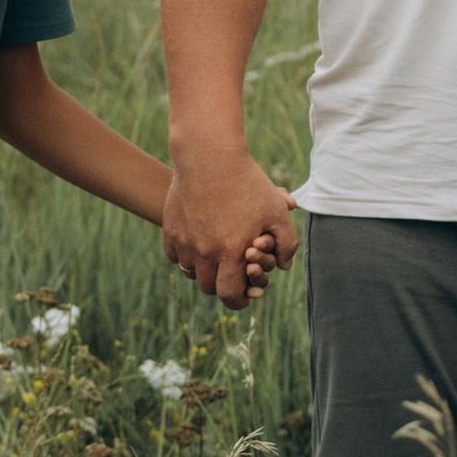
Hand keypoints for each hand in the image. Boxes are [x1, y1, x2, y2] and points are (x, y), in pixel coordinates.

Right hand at [165, 150, 298, 304]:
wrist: (209, 156)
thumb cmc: (247, 183)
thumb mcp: (276, 211)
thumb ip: (286, 243)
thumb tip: (285, 266)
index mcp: (230, 252)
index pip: (230, 295)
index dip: (238, 300)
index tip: (244, 294)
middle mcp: (204, 252)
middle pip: (208, 287)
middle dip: (221, 286)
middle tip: (230, 275)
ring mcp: (184, 241)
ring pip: (190, 272)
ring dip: (203, 270)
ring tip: (215, 257)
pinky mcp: (170, 229)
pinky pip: (175, 255)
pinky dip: (186, 255)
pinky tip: (198, 242)